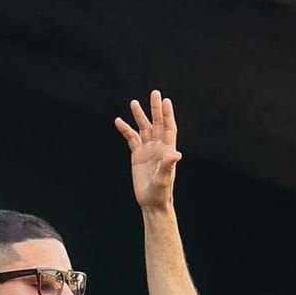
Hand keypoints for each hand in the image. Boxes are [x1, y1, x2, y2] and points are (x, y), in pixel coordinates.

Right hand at [115, 90, 180, 210]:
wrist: (151, 202)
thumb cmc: (161, 192)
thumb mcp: (164, 179)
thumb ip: (169, 166)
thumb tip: (176, 155)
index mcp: (167, 150)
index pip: (168, 128)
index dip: (167, 114)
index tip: (166, 101)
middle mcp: (158, 147)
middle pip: (156, 124)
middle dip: (155, 109)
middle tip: (154, 93)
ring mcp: (147, 150)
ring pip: (143, 129)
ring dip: (139, 116)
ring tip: (134, 103)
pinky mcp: (137, 155)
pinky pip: (131, 139)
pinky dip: (125, 130)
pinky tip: (119, 121)